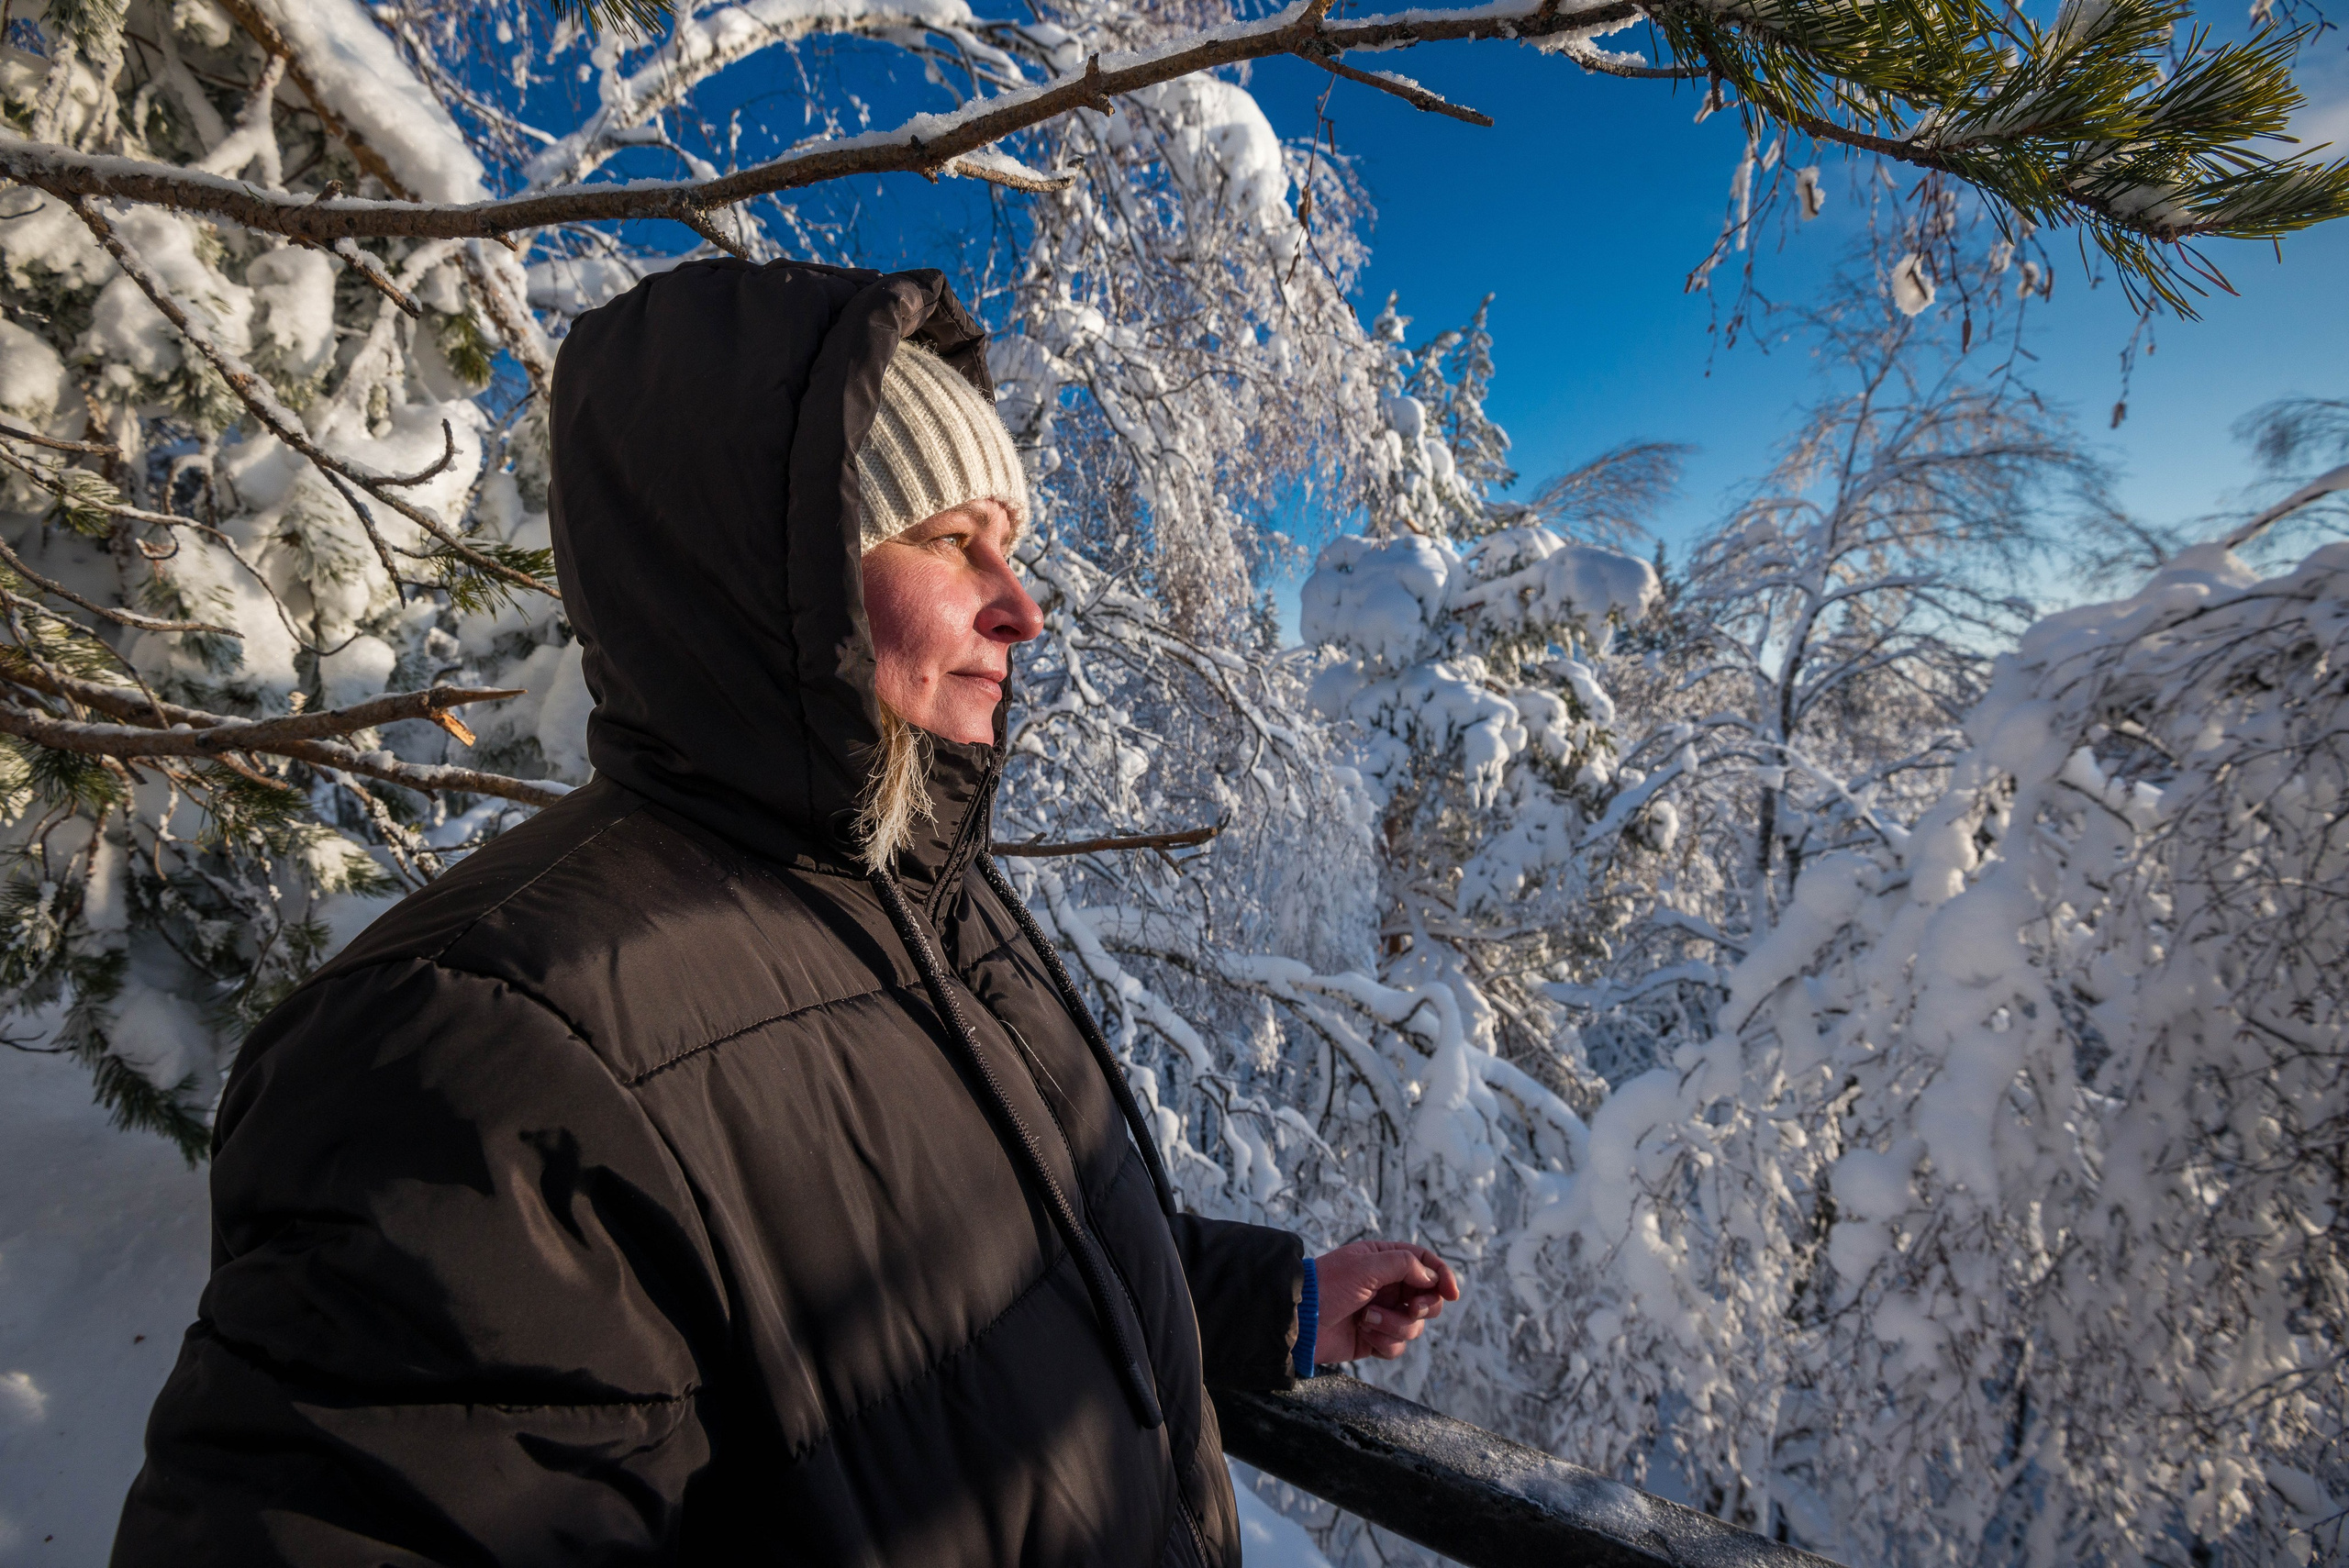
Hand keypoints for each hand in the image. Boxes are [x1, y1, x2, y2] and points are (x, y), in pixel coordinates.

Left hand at [1312, 1239, 1459, 1363]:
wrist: (1299, 1322)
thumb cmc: (1326, 1287)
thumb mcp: (1365, 1266)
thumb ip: (1403, 1265)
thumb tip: (1431, 1276)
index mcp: (1383, 1260)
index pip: (1424, 1263)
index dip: (1442, 1276)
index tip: (1452, 1293)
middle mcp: (1386, 1286)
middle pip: (1428, 1298)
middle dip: (1423, 1307)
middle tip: (1411, 1309)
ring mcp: (1382, 1314)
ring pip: (1414, 1325)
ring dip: (1395, 1326)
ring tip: (1367, 1321)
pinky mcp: (1374, 1339)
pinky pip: (1398, 1346)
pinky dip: (1384, 1342)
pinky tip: (1363, 1334)